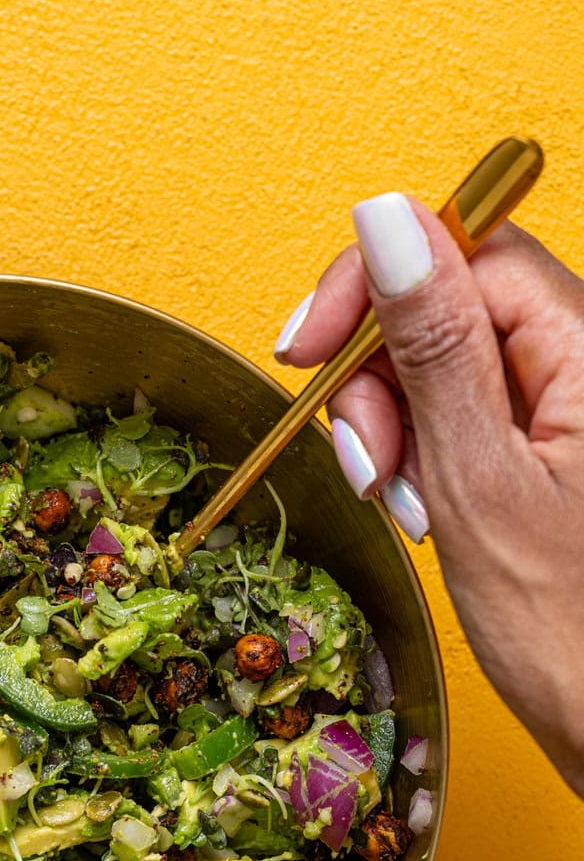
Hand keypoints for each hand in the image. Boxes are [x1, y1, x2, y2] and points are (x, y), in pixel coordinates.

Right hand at [275, 199, 583, 796]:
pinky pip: (469, 416)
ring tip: (408, 507)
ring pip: (449, 364)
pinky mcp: (556, 448)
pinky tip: (427, 511)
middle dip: (383, 378)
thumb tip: (385, 221)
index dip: (375, 286)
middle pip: (452, 303)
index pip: (466, 249)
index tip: (305, 351)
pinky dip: (427, 459)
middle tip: (371, 465)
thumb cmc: (579, 639)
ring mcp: (573, 407)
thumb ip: (430, 345)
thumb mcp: (478, 482)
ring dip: (400, 429)